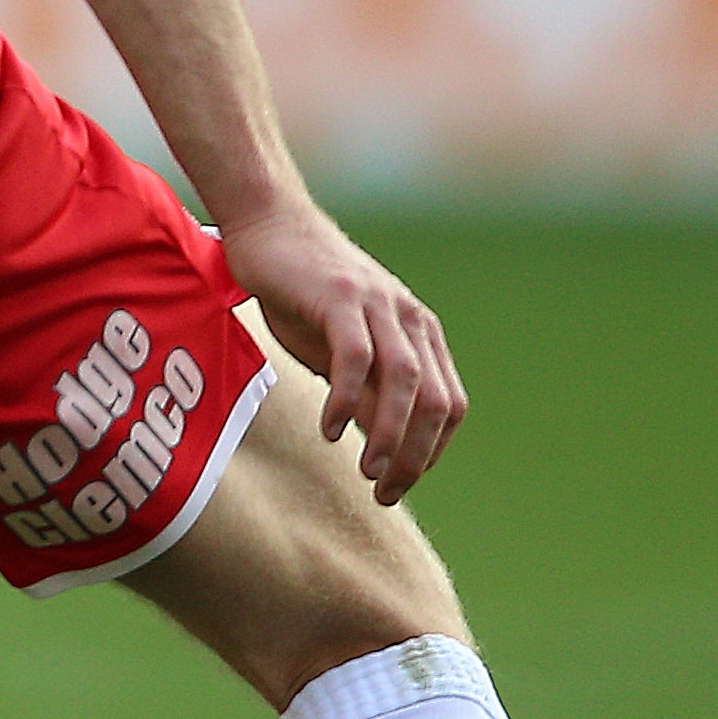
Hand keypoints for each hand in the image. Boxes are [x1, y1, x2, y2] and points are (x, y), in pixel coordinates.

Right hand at [219, 195, 467, 501]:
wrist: (268, 226)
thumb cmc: (301, 293)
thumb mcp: (340, 350)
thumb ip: (365, 390)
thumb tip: (378, 447)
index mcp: (419, 334)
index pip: (448, 406)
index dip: (430, 452)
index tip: (397, 484)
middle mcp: (410, 319)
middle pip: (435, 401)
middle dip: (415, 456)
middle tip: (384, 492)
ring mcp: (379, 306)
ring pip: (405, 383)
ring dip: (390, 436)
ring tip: (368, 472)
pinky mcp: (342, 298)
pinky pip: (357, 358)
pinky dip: (348, 400)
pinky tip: (328, 429)